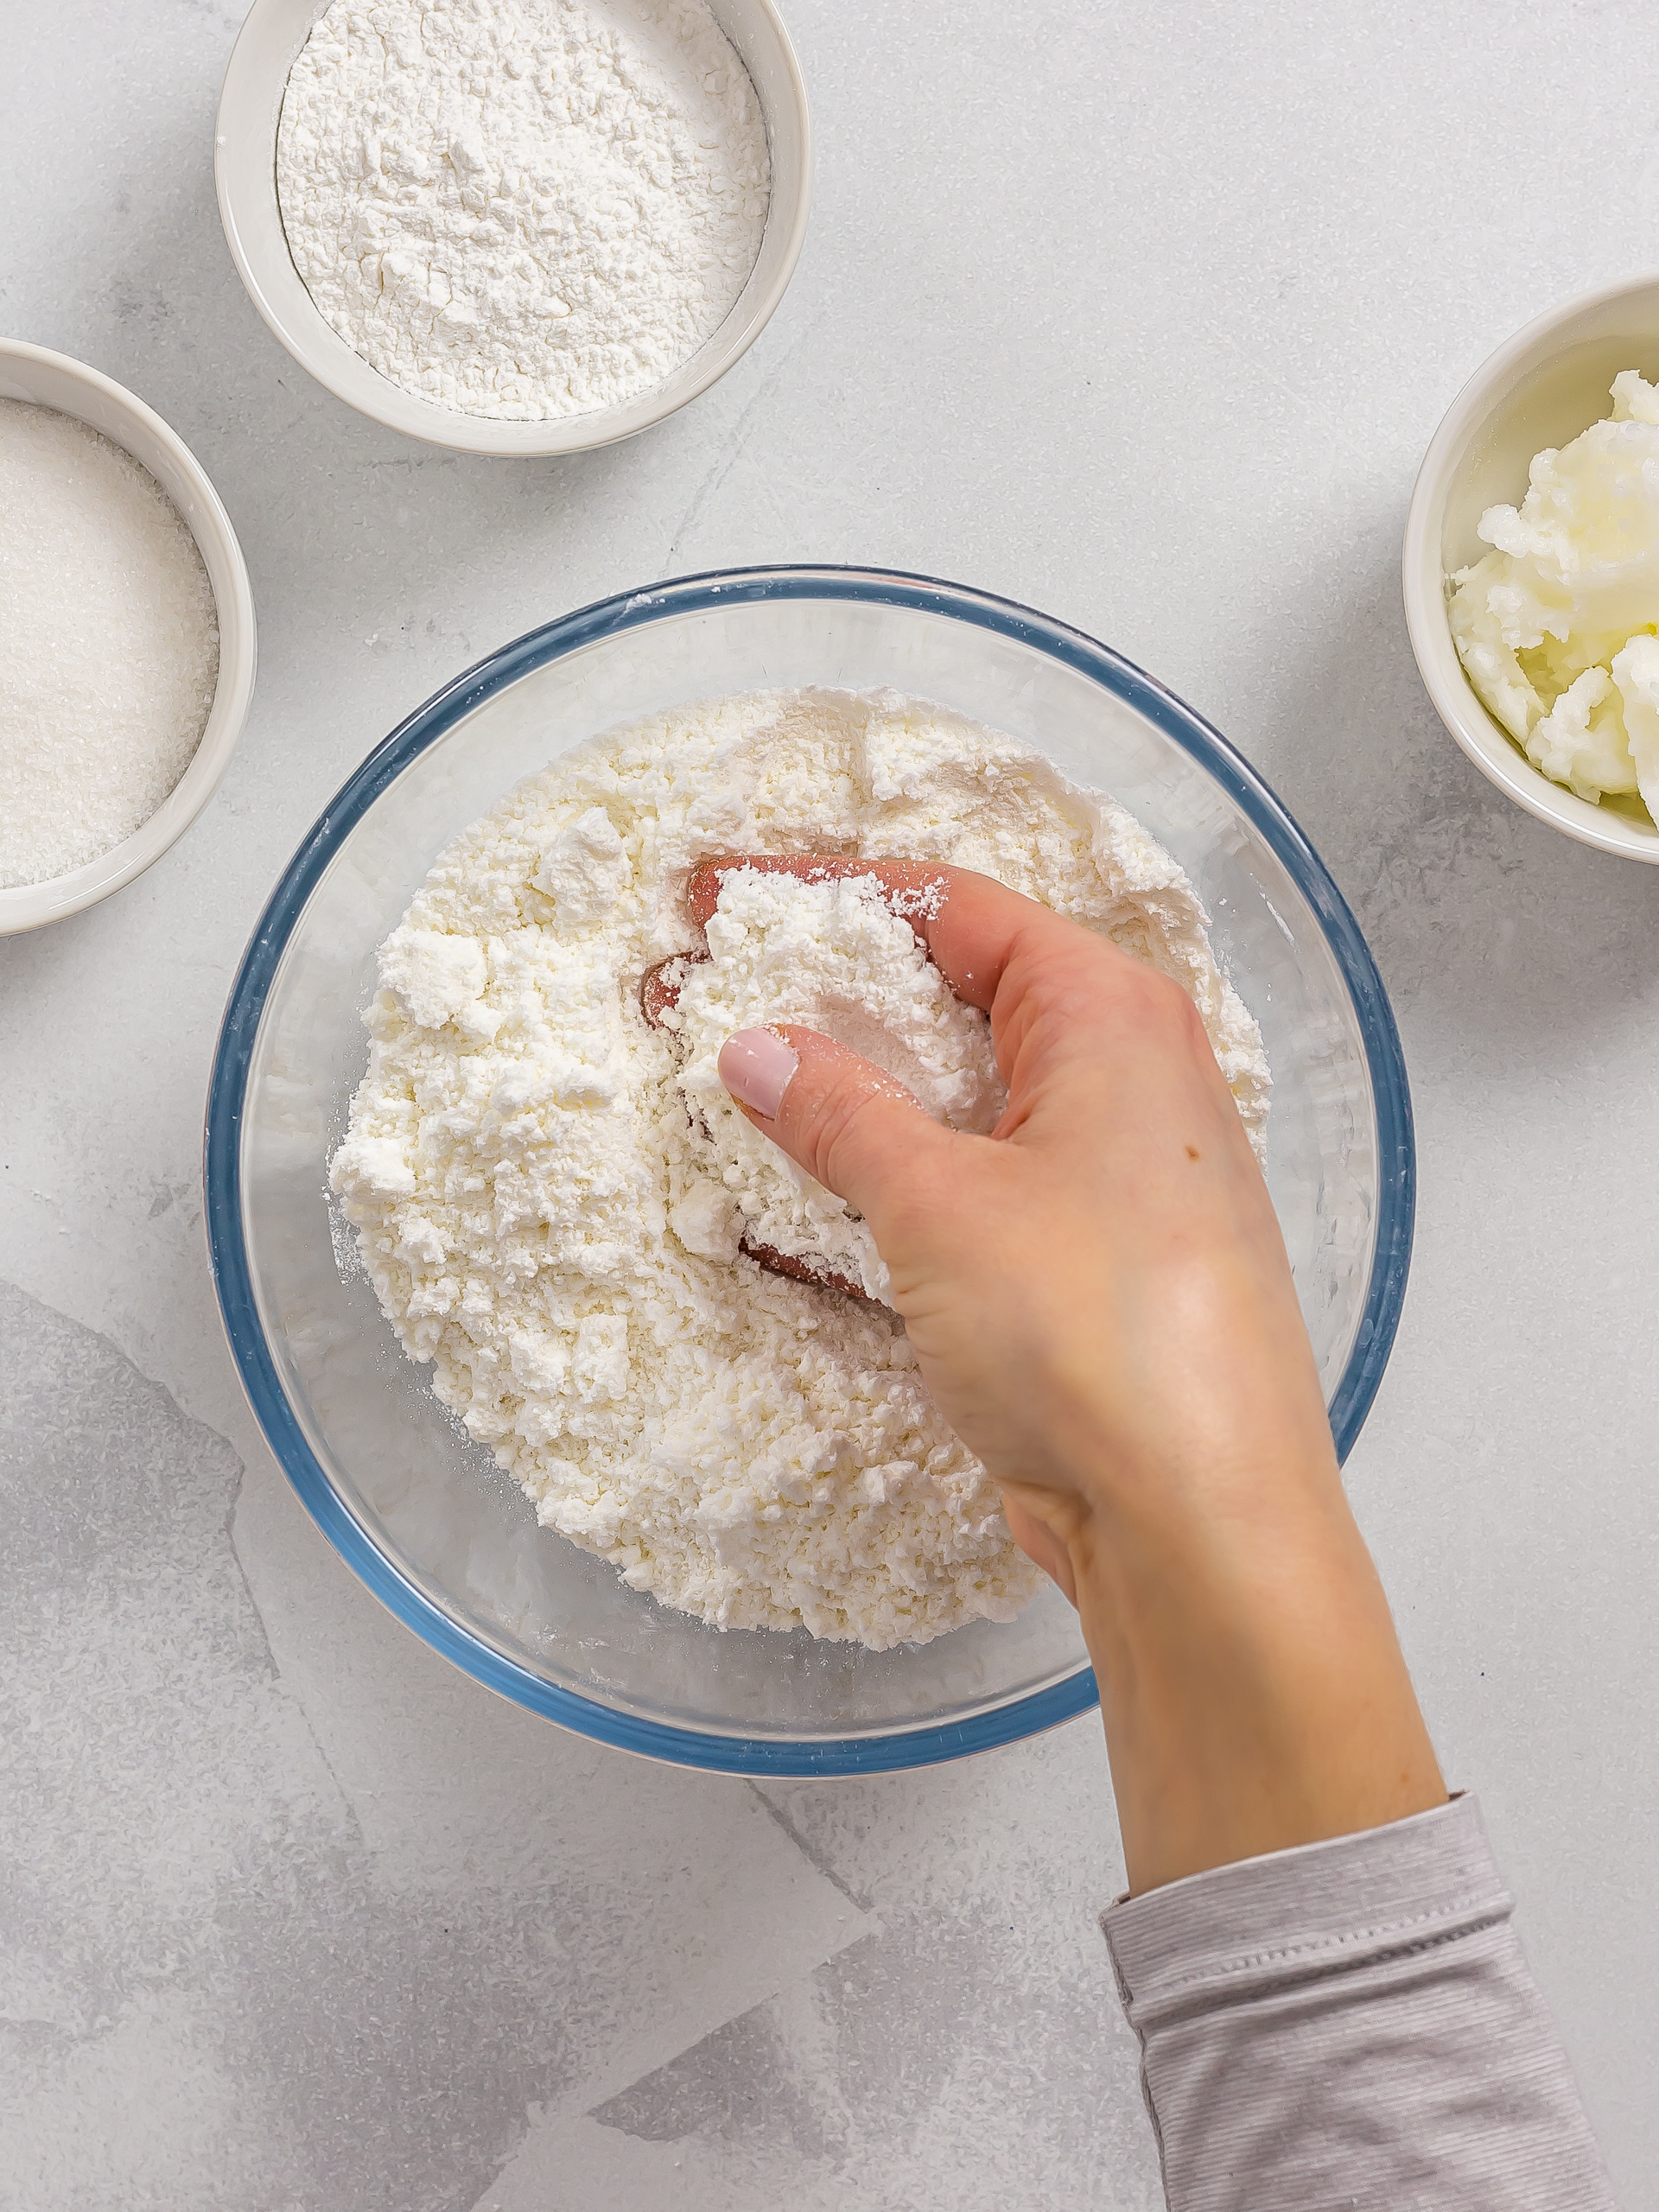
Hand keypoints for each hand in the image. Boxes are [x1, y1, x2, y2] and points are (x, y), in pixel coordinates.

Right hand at [697, 854, 1444, 1890]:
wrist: (1199, 1522)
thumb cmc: (1091, 1332)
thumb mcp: (939, 1202)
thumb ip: (840, 1112)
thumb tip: (757, 1047)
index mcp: (1112, 1015)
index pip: (959, 909)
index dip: (834, 894)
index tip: (726, 899)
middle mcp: (1129, 1076)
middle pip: (959, 1001)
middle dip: (832, 1002)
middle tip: (713, 998)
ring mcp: (1114, 1176)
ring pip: (961, 1105)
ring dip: (853, 1102)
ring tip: (736, 1097)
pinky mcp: (1090, 1267)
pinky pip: (974, 1194)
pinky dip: (893, 1188)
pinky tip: (803, 1209)